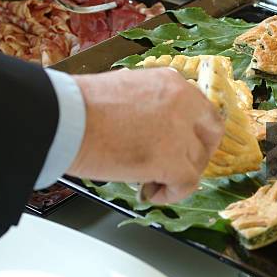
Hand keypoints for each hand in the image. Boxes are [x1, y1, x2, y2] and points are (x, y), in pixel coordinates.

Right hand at [68, 68, 224, 203]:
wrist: (65, 118)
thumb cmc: (82, 106)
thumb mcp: (128, 90)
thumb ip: (152, 105)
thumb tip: (157, 129)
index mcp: (171, 83)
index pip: (202, 110)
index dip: (195, 133)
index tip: (185, 146)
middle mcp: (184, 103)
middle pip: (211, 135)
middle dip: (197, 154)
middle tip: (178, 168)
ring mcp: (180, 131)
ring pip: (196, 163)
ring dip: (176, 176)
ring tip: (150, 182)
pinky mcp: (171, 160)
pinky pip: (186, 184)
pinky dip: (171, 193)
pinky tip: (151, 192)